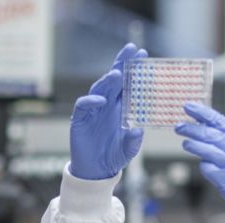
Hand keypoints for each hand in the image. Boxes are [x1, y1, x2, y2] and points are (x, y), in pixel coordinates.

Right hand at [69, 43, 147, 179]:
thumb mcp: (128, 151)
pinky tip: (101, 100)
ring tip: (117, 74)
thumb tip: (138, 131)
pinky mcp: (81, 119)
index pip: (128, 84)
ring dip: (107, 81)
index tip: (143, 54)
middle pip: (114, 80)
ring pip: (99, 90)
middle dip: (122, 64)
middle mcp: (107, 105)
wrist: (95, 171)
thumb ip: (133, 141)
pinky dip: (91, 101)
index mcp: (121, 108)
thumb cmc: (113, 157)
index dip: (134, 70)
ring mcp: (93, 111)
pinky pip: (84, 105)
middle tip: (131, 49)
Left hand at [175, 103, 224, 217]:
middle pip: (210, 134)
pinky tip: (206, 168)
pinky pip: (207, 168)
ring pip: (206, 150)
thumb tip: (204, 129)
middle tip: (179, 126)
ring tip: (185, 143)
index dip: (203, 113)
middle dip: (192, 129)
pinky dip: (204, 167)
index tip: (189, 107)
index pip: (220, 122)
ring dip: (192, 145)